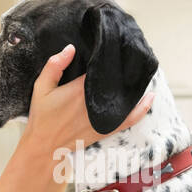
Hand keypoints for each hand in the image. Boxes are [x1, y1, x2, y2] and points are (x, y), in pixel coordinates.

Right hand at [24, 45, 154, 154]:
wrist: (45, 146)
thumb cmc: (42, 116)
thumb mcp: (41, 87)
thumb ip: (54, 65)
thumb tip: (71, 48)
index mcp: (80, 89)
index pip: (100, 67)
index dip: (108, 56)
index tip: (114, 45)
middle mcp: (95, 103)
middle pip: (115, 81)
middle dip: (122, 68)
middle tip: (129, 54)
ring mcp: (103, 117)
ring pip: (124, 97)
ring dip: (133, 85)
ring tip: (139, 71)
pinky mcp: (107, 129)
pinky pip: (129, 119)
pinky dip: (141, 109)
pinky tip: (150, 97)